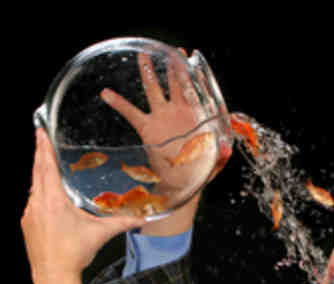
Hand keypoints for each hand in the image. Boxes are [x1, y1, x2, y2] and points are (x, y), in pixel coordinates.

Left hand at [21, 128, 144, 283]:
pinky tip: (47, 197)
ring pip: (34, 188)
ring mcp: (29, 215)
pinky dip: (39, 194)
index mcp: (54, 201)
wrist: (54, 277)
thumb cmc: (74, 254)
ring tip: (45, 164)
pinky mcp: (27, 225)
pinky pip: (32, 203)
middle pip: (37, 172)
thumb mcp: (100, 234)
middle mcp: (38, 205)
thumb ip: (122, 223)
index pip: (46, 167)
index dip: (44, 148)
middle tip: (40, 137)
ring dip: (40, 175)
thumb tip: (142, 219)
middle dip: (40, 154)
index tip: (40, 132)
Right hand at [100, 49, 229, 191]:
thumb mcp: (214, 163)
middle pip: (176, 83)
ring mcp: (162, 118)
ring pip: (154, 91)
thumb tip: (227, 149)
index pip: (195, 90)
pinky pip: (131, 113)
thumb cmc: (199, 171)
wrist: (180, 183)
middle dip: (173, 66)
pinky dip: (119, 103)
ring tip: (143, 56)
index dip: (192, 73)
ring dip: (148, 73)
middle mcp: (178, 112)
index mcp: (196, 116)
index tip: (189, 57)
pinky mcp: (147, 129)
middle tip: (171, 50)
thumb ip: (221, 155)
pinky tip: (106, 93)